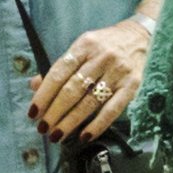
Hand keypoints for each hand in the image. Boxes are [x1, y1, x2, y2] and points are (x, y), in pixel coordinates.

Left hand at [30, 16, 154, 137]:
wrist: (139, 36)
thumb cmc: (105, 44)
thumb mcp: (82, 47)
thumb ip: (60, 66)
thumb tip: (35, 85)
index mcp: (85, 45)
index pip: (59, 72)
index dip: (44, 94)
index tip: (33, 112)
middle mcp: (102, 57)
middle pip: (73, 89)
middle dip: (55, 112)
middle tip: (43, 128)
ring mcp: (118, 72)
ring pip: (90, 102)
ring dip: (71, 122)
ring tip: (57, 135)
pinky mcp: (132, 85)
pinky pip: (112, 109)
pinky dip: (98, 125)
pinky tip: (84, 136)